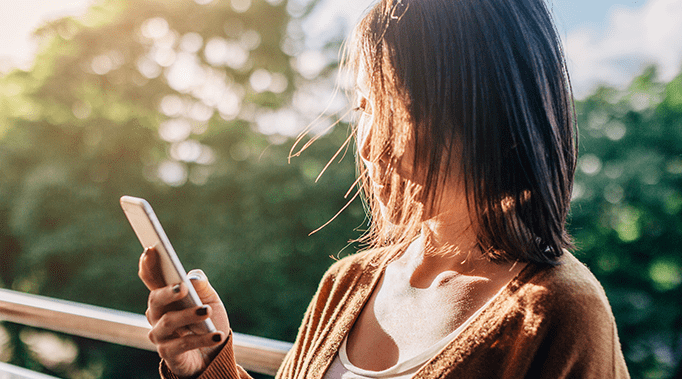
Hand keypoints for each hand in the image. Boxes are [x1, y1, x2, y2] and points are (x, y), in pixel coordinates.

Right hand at [139, 247, 230, 377]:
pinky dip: (201, 338)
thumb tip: (192, 278)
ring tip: (206, 310)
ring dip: (189, 315)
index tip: (151, 250)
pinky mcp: (168, 353)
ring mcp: (160, 335)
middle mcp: (157, 314)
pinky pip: (182, 344)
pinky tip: (217, 335)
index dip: (148, 265)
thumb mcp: (210, 300)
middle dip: (168, 292)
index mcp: (166, 297)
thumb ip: (202, 287)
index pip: (152, 279)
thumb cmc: (208, 322)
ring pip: (168, 321)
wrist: (214, 355)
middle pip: (155, 299)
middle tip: (184, 287)